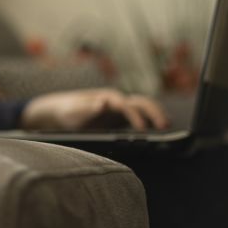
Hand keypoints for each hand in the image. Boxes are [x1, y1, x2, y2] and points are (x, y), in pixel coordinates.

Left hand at [20, 88, 169, 131]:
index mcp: (107, 97)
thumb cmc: (67, 111)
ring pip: (143, 107)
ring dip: (155, 113)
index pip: (127, 105)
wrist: (60, 111)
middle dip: (154, 111)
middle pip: (140, 102)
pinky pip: (139, 116)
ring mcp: (119, 108)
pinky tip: (158, 130)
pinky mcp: (119, 117)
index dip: (136, 116)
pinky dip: (150, 120)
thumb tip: (103, 102)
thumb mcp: (73, 111)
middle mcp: (116, 101)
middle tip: (165, 126)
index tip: (143, 129)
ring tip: (166, 126)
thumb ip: (87, 108)